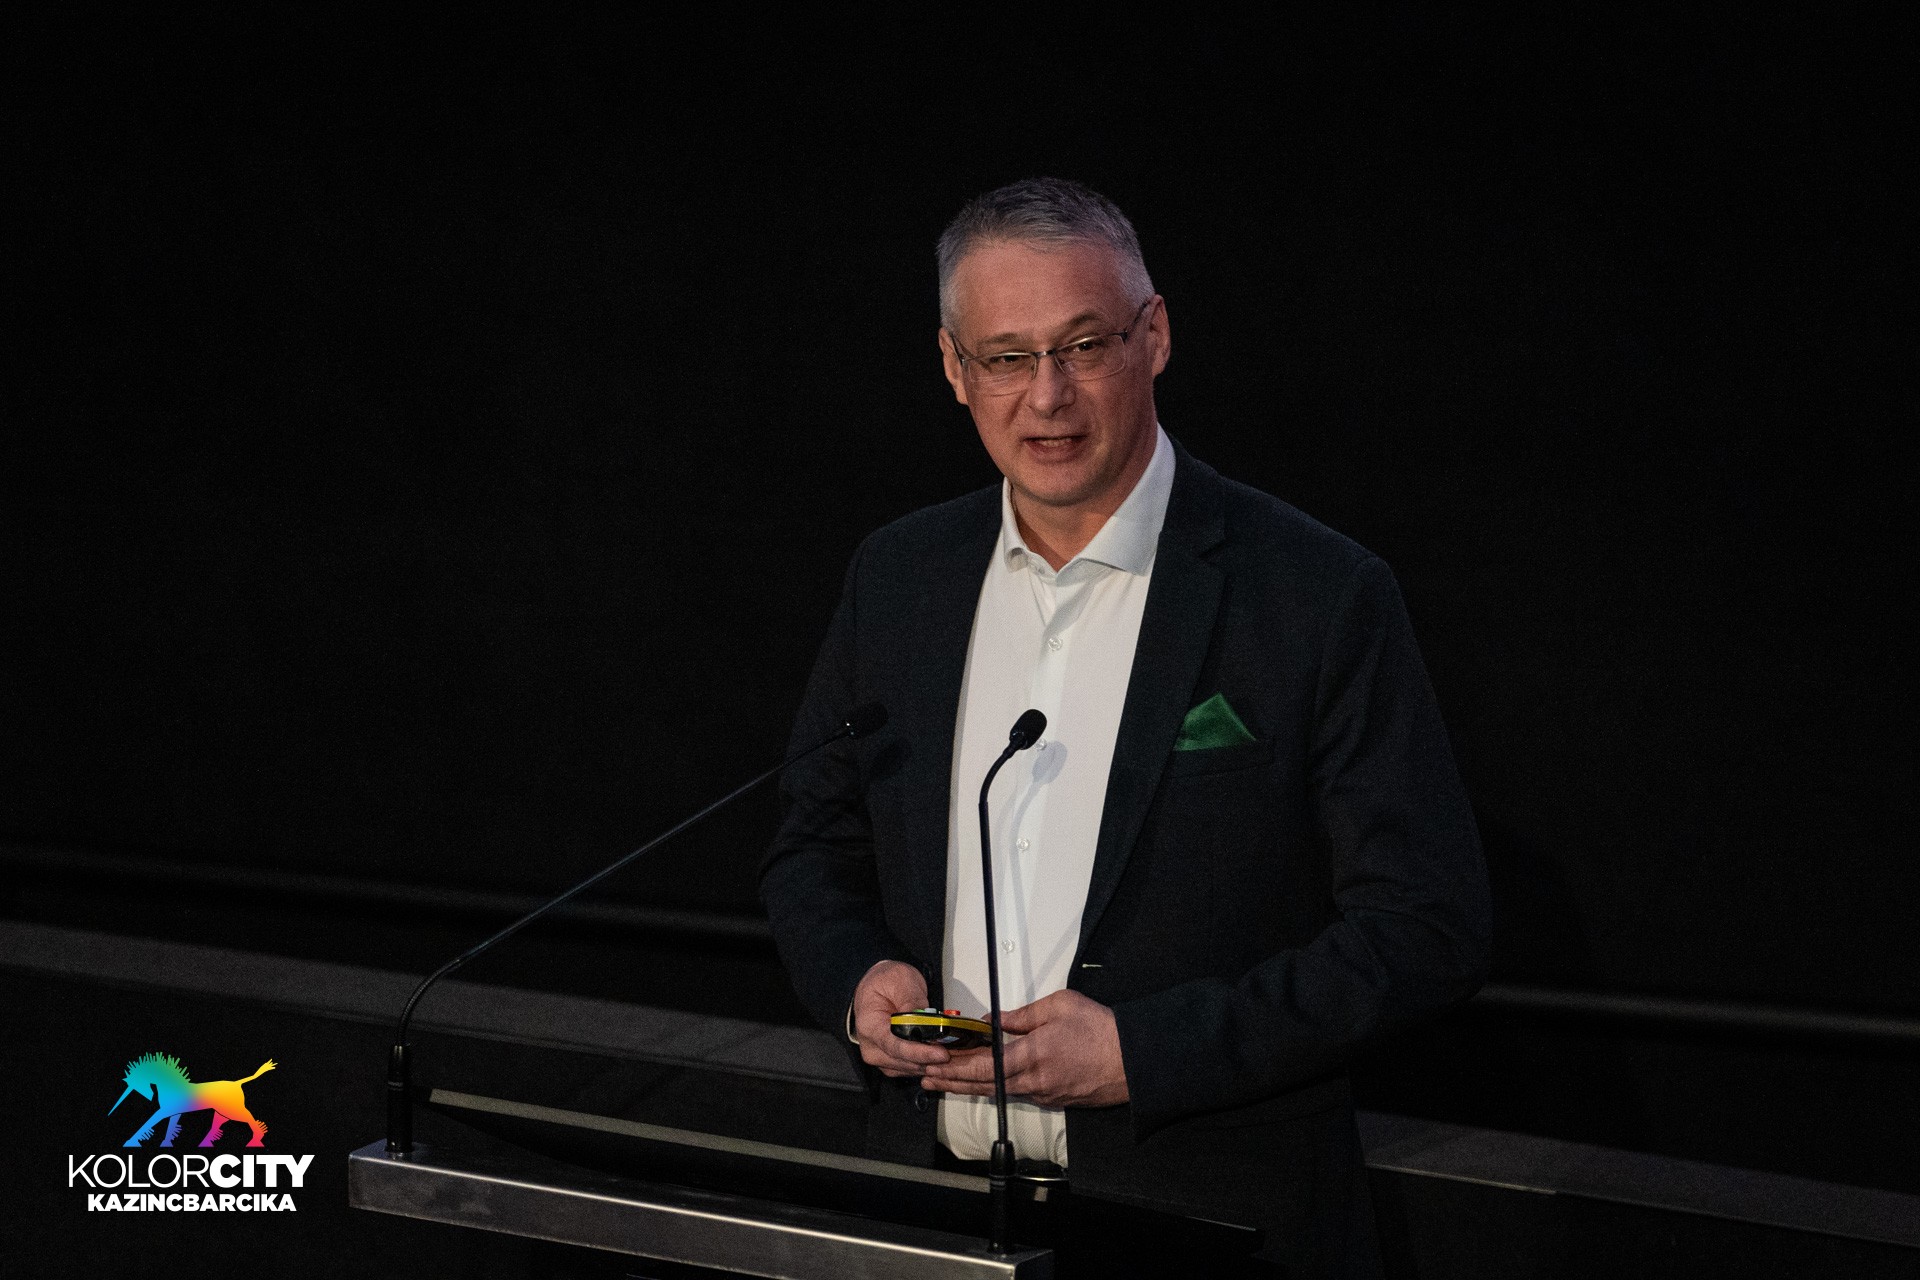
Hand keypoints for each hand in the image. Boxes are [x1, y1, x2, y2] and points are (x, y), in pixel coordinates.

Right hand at [851, 959, 955, 1078]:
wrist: (878, 985)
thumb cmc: (885, 981)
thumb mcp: (900, 980)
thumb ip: (912, 1000)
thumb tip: (925, 1019)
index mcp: (869, 1026)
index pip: (894, 1046)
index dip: (919, 1053)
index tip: (940, 1054)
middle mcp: (871, 1046)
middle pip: (902, 1062)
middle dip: (929, 1060)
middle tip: (953, 1053)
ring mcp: (879, 1055)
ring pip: (908, 1068)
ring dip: (929, 1064)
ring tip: (951, 1054)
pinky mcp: (890, 1060)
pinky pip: (909, 1068)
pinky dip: (925, 1064)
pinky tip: (940, 1056)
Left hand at [920, 990, 1128, 1107]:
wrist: (1132, 1059)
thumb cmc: (1100, 1029)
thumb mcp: (1059, 1006)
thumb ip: (1022, 1014)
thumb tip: (995, 1020)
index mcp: (1030, 1056)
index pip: (982, 1066)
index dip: (955, 1067)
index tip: (935, 1064)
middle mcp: (1033, 1082)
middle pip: (983, 1085)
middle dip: (953, 1082)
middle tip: (929, 1079)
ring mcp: (1044, 1094)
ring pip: (998, 1092)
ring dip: (970, 1088)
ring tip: (947, 1084)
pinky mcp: (1055, 1099)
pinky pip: (1017, 1094)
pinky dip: (995, 1089)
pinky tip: (984, 1084)